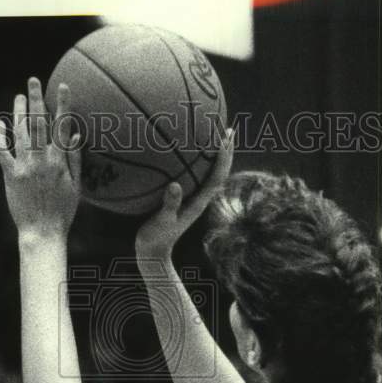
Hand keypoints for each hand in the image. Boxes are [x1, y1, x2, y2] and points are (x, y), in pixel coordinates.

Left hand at [0, 76, 80, 239]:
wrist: (42, 233)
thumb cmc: (62, 212)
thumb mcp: (76, 187)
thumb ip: (74, 159)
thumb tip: (74, 134)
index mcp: (60, 162)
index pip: (62, 127)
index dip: (63, 105)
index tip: (63, 86)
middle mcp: (42, 161)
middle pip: (39, 123)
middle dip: (36, 99)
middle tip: (33, 79)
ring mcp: (25, 167)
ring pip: (20, 132)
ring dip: (18, 112)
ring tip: (19, 97)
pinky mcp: (10, 176)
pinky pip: (2, 151)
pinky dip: (0, 136)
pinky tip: (0, 124)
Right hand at [135, 128, 234, 259]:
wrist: (152, 253)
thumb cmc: (156, 240)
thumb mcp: (161, 223)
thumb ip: (169, 205)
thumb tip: (175, 185)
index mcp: (199, 203)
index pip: (217, 177)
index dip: (223, 158)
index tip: (225, 138)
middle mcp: (199, 199)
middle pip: (218, 172)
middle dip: (225, 151)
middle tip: (229, 129)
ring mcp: (191, 199)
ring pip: (208, 173)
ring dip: (213, 155)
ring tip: (214, 134)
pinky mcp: (182, 200)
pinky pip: (192, 176)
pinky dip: (194, 162)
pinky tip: (184, 150)